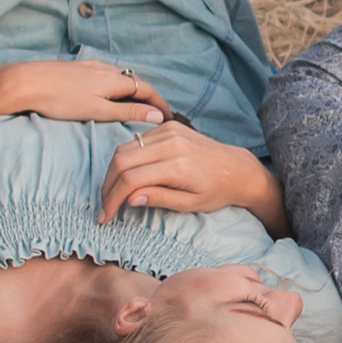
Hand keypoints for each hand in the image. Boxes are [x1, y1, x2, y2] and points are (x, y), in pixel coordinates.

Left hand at [0, 60, 169, 125]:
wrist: (25, 82)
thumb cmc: (60, 100)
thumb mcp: (98, 111)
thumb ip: (127, 113)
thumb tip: (156, 116)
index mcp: (114, 80)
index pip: (147, 90)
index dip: (160, 103)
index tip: (169, 117)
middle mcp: (105, 68)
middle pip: (135, 82)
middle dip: (148, 97)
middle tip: (155, 114)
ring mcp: (90, 66)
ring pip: (119, 78)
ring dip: (131, 91)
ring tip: (134, 107)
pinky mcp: (76, 67)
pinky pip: (105, 76)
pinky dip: (115, 87)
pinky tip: (107, 95)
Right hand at [98, 122, 288, 236]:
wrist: (237, 168)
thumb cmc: (216, 191)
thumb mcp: (190, 204)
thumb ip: (159, 199)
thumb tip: (129, 199)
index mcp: (178, 166)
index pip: (131, 179)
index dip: (112, 199)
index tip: (105, 217)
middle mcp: (171, 143)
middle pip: (121, 160)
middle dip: (107, 185)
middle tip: (105, 206)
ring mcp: (169, 130)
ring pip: (124, 148)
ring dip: (113, 172)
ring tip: (113, 193)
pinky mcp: (169, 125)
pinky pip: (136, 140)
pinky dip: (127, 158)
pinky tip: (129, 175)